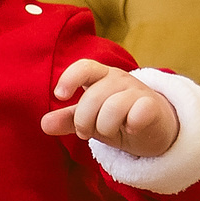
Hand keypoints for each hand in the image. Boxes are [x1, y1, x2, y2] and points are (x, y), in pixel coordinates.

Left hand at [40, 58, 178, 157]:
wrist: (155, 129)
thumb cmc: (118, 119)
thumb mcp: (91, 119)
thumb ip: (68, 120)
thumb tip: (44, 124)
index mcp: (100, 77)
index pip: (84, 67)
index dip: (69, 79)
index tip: (60, 96)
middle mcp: (118, 79)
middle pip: (92, 96)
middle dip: (84, 121)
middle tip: (86, 132)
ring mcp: (137, 91)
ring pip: (112, 107)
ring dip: (105, 127)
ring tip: (109, 133)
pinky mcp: (153, 106)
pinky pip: (138, 113)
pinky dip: (130, 125)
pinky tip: (131, 129)